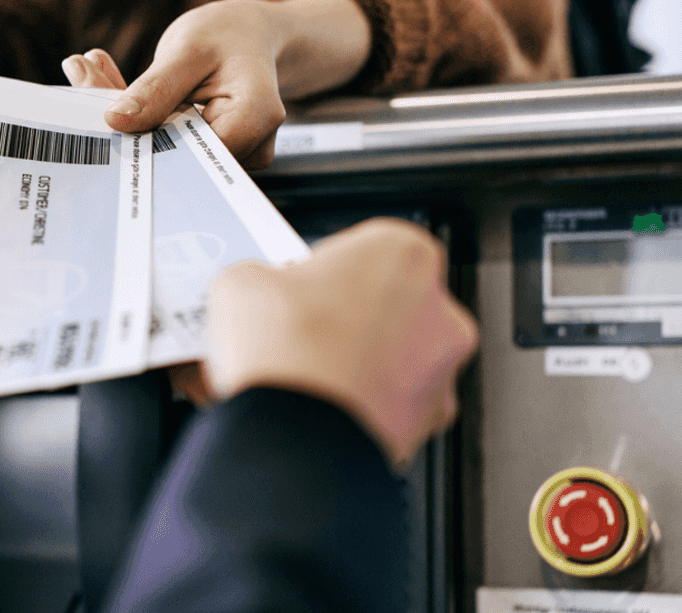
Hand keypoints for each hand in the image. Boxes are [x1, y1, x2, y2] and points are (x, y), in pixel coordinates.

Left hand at [61, 0, 370, 168]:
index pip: (192, 151)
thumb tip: (116, 123)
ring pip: (162, 149)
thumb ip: (156, 88)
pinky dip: (134, 115)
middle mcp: (248, 147)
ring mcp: (225, 156)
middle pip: (174, 153)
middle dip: (122, 120)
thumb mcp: (189, 48)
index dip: (145, 140)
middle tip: (79, 73)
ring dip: (123, 114)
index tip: (100, 110)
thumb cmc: (228, 34)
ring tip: (88, 70)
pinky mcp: (202, 155)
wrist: (249, 36)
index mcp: (255, 117)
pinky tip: (106, 78)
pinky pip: (162, 142)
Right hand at [203, 218, 477, 465]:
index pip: (366, 247)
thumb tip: (253, 291)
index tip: (295, 285)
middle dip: (342, 318)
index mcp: (404, 254)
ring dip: (352, 364)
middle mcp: (438, 311)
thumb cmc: (286, 351)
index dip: (323, 268)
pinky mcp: (424, 425)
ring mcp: (437, 373)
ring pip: (390, 359)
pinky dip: (356, 407)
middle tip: (293, 331)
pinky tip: (311, 407)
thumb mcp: (243, 281)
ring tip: (295, 376)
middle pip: (385, 305)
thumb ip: (261, 277)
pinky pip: (388, 407)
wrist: (294, 435)